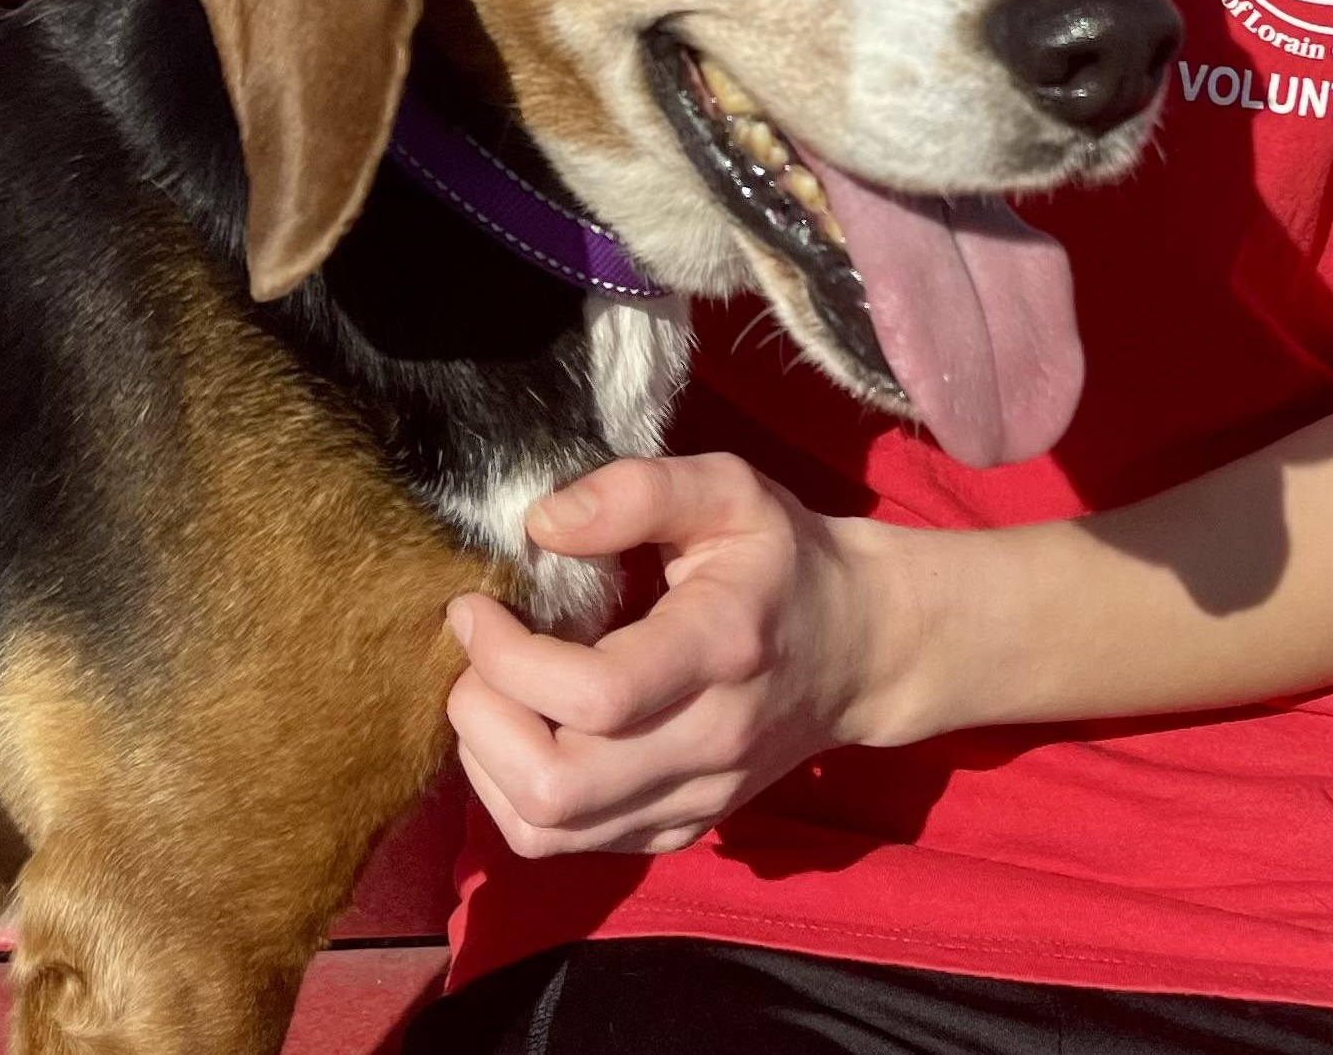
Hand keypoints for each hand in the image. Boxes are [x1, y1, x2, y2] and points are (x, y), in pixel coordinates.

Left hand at [443, 454, 912, 858]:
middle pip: (557, 786)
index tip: (476, 607)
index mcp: (720, 648)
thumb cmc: (781, 557)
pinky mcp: (678, 829)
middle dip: (482, 719)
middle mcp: (708, 741)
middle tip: (474, 656)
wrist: (859, 646)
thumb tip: (541, 525)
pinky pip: (568, 844)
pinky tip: (523, 729)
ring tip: (490, 692)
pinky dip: (516, 794)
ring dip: (488, 763)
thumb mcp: (728, 489)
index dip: (508, 659)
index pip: (596, 696)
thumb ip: (637, 491)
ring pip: (550, 830)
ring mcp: (694, 799)